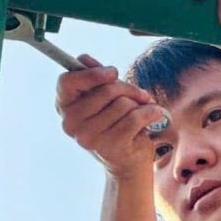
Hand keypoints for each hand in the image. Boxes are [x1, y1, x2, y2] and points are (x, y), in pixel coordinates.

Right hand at [56, 55, 165, 181]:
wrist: (128, 161)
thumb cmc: (115, 124)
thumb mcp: (104, 98)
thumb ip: (95, 77)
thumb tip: (83, 59)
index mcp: (65, 107)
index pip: (67, 82)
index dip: (91, 74)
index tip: (113, 73)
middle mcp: (71, 124)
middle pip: (106, 89)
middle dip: (128, 89)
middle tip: (139, 95)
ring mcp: (89, 137)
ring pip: (123, 103)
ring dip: (139, 104)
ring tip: (142, 111)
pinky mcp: (110, 146)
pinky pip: (135, 117)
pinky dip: (151, 113)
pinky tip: (155, 115)